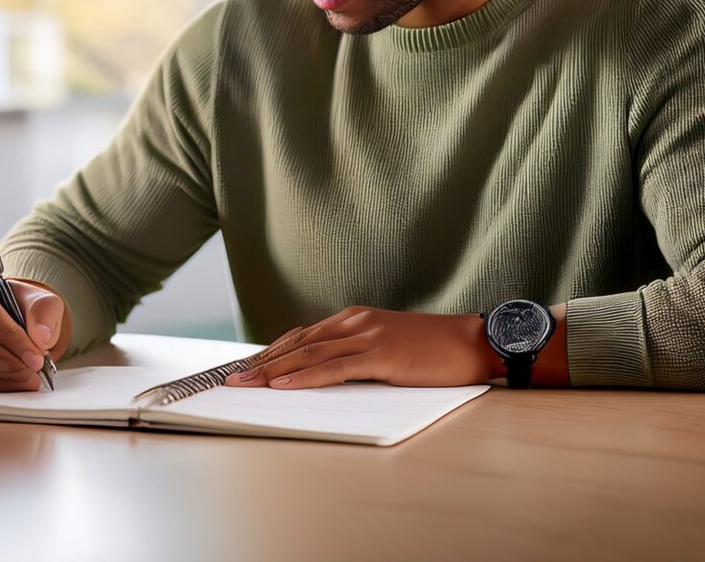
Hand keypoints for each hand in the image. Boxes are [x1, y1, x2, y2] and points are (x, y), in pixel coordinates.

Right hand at [0, 272, 70, 391]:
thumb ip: (45, 313)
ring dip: (7, 374)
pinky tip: (17, 381)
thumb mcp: (44, 301)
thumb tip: (41, 336)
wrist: (18, 318)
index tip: (36, 358)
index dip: (13, 340)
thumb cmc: (26, 306)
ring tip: (31, 374)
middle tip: (37, 367)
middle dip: (12, 360)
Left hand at [224, 307, 502, 389]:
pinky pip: (335, 368)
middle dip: (261, 361)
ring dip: (273, 370)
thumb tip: (326, 372)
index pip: (302, 334)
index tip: (245, 366)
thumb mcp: (387, 345)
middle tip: (231, 378)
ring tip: (245, 383)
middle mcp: (355, 322)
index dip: (271, 351)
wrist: (473, 341)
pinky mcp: (380, 355)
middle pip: (297, 342)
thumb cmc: (434, 349)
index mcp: (354, 318)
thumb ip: (357, 353)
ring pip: (309, 353)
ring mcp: (367, 336)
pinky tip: (284, 386)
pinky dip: (305, 377)